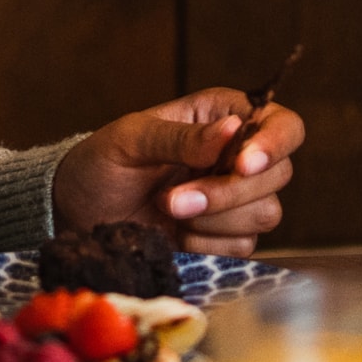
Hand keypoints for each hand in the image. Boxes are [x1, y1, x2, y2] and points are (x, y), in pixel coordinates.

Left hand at [50, 89, 307, 256]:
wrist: (78, 212)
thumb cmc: (101, 163)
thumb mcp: (132, 139)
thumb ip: (181, 137)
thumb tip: (233, 130)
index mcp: (224, 116)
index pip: (283, 125)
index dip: (274, 145)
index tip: (243, 164)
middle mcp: (239, 155)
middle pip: (279, 175)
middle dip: (226, 193)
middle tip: (171, 199)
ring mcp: (236, 198)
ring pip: (266, 213)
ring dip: (213, 219)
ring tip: (167, 209)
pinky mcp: (226, 236)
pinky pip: (244, 245)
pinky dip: (207, 243)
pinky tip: (175, 232)